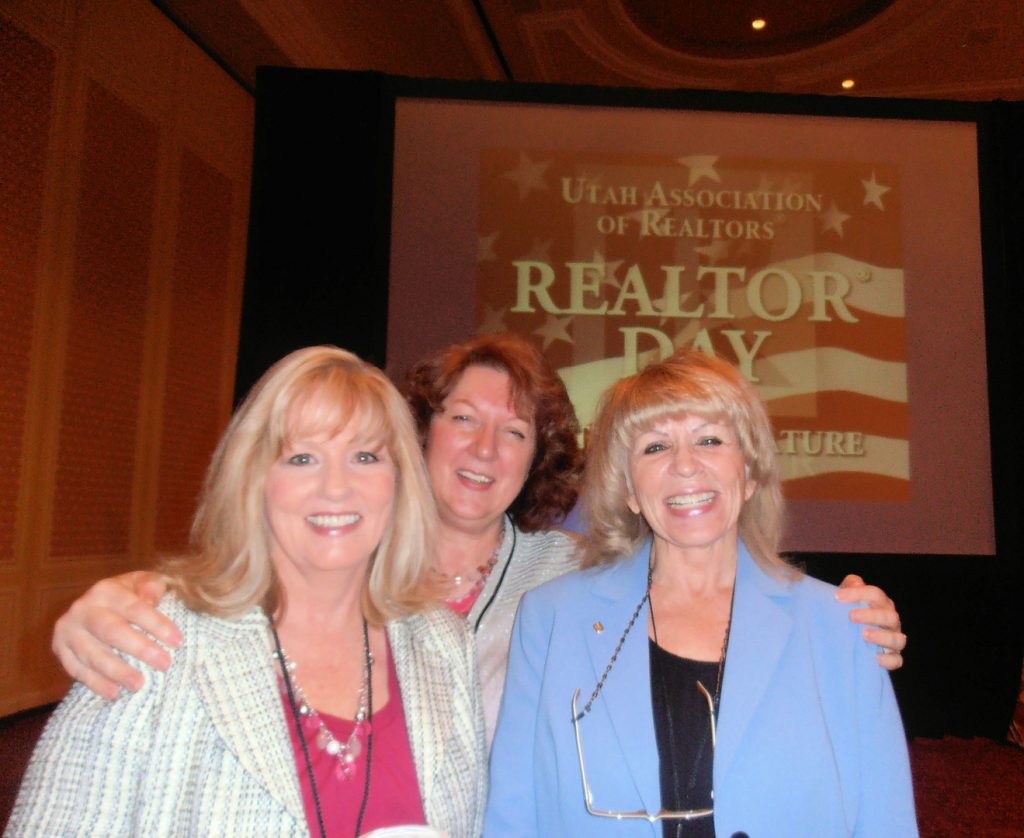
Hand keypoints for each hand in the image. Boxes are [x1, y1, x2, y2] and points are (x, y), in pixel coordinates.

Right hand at [52, 571, 179, 698]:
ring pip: (92, 654)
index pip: (135, 608)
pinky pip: (77, 670)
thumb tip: (151, 599)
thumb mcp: (144, 582)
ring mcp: (68, 630)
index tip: (178, 642)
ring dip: (117, 672)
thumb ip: (152, 587)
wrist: (97, 604)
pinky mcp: (59, 649)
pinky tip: (115, 693)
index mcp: (106, 589)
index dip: (157, 625)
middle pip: (112, 631)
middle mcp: (83, 608)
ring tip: (139, 685)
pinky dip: (96, 683)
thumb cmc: (131, 595)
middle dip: (140, 649)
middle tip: (165, 664)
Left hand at [836, 574, 906, 671]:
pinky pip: (896, 660)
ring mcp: (894, 640)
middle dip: (871, 615)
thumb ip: (850, 586)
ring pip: (898, 639)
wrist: (847, 636)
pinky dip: (887, 660)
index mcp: (881, 604)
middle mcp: (891, 621)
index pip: (876, 594)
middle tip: (851, 616)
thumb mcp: (846, 598)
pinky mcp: (893, 657)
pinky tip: (874, 657)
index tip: (837, 597)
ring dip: (882, 637)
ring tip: (864, 635)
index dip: (858, 594)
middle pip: (889, 616)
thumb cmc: (848, 612)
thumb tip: (856, 583)